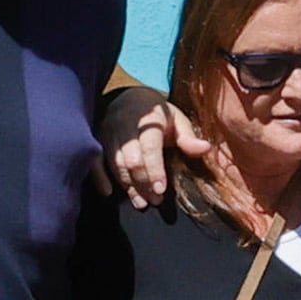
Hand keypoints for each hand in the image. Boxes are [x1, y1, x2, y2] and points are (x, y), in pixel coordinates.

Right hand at [107, 93, 208, 210]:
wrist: (128, 97)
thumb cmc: (157, 113)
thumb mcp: (176, 119)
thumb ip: (188, 137)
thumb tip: (206, 148)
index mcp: (148, 120)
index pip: (150, 147)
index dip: (154, 170)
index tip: (161, 190)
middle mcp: (124, 126)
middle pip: (131, 159)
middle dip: (143, 183)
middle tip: (155, 201)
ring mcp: (108, 133)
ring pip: (115, 163)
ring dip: (128, 185)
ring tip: (141, 202)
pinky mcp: (96, 140)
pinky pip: (94, 160)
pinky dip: (100, 177)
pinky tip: (109, 193)